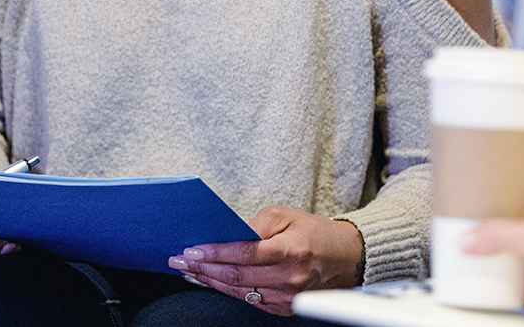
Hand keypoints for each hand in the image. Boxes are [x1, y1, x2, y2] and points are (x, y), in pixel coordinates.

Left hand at [167, 205, 363, 316]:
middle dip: (203, 269)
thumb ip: (255, 226)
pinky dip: (227, 290)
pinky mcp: (283, 309)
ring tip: (188, 271)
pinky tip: (211, 281)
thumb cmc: (312, 232)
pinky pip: (249, 301)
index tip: (191, 250)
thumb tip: (225, 237)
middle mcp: (289, 278)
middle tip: (179, 261)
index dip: (214, 253)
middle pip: (236, 277)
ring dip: (210, 281)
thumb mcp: (285, 215)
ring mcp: (286, 298)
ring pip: (239, 292)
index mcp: (290, 251)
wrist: (344, 257)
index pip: (244, 255)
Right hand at [462, 182, 523, 326]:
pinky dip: (501, 289)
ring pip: (517, 259)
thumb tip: (468, 237)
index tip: (492, 188)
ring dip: (499, 261)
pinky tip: (486, 285)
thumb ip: (500, 234)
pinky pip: (516, 289)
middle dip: (499, 230)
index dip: (516, 190)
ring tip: (472, 254)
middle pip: (520, 229)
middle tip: (474, 225)